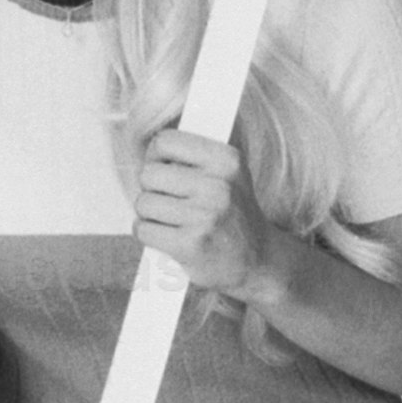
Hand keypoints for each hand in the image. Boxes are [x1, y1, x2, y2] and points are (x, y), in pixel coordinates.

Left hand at [133, 127, 272, 301]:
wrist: (258, 261)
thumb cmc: (232, 214)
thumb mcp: (228, 175)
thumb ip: (194, 157)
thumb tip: (150, 148)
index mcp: (227, 160)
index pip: (165, 141)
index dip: (154, 156)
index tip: (161, 167)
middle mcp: (218, 186)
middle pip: (148, 174)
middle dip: (152, 189)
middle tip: (169, 201)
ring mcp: (204, 216)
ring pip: (143, 203)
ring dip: (150, 214)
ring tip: (171, 221)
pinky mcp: (190, 244)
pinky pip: (143, 229)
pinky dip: (148, 234)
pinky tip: (167, 236)